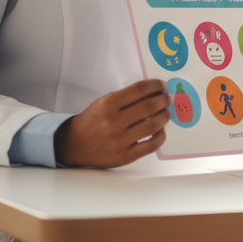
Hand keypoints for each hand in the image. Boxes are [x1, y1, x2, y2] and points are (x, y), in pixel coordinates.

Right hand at [55, 79, 170, 167]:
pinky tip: (161, 130)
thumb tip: (153, 92)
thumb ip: (126, 97)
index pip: (138, 90)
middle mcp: (114, 122)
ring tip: (166, 112)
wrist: (74, 145)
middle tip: (168, 97)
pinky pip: (151, 146)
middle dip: (163, 100)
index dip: (154, 85)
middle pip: (148, 107)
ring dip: (164, 116)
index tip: (161, 85)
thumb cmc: (93, 120)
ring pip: (153, 126)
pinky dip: (161, 136)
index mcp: (108, 105)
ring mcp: (120, 141)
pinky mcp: (125, 156)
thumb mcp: (104, 102)